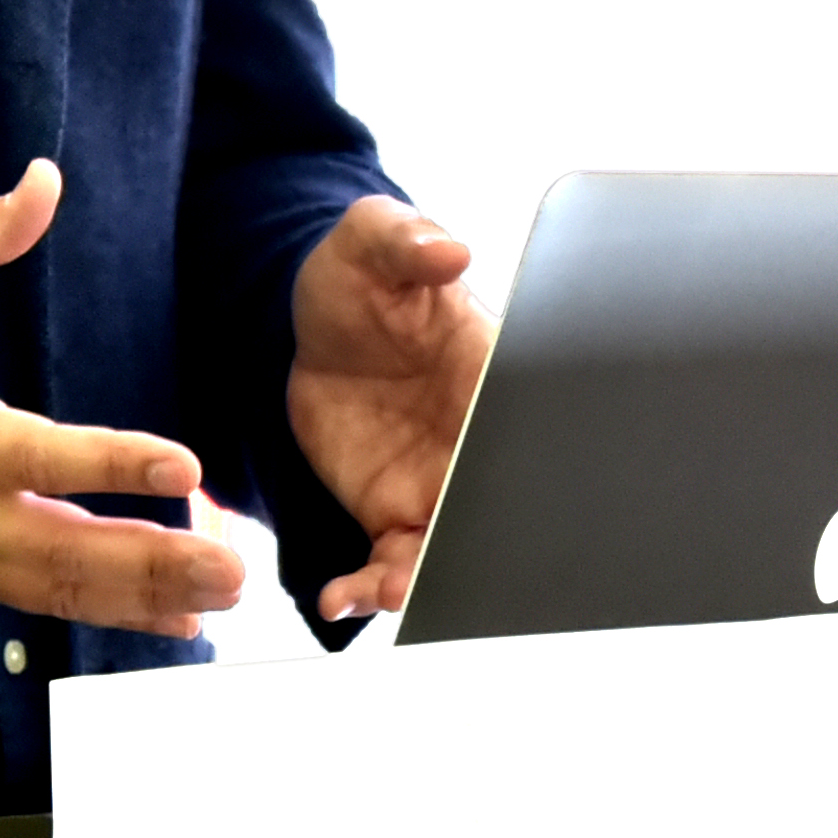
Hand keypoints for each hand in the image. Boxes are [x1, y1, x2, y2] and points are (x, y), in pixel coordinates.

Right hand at [0, 158, 248, 629]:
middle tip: (235, 565)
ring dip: (145, 598)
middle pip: (64, 548)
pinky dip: (107, 612)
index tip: (183, 467)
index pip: (38, 456)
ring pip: (59, 589)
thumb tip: (43, 181)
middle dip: (155, 560)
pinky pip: (40, 602)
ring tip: (222, 597)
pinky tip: (172, 616)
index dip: (111, 463)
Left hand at [286, 196, 492, 622]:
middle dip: (475, 543)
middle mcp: (474, 441)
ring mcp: (437, 484)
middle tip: (439, 562)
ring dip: (424, 580)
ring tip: (388, 591)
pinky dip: (372, 588)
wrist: (316, 328)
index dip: (518, 464)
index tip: (489, 489)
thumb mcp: (374, 242)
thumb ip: (406, 240)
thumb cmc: (362, 280)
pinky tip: (342, 596)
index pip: (520, 425)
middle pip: (495, 504)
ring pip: (448, 547)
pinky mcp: (394, 512)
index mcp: (490, 376)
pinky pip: (393, 562)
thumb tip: (448, 250)